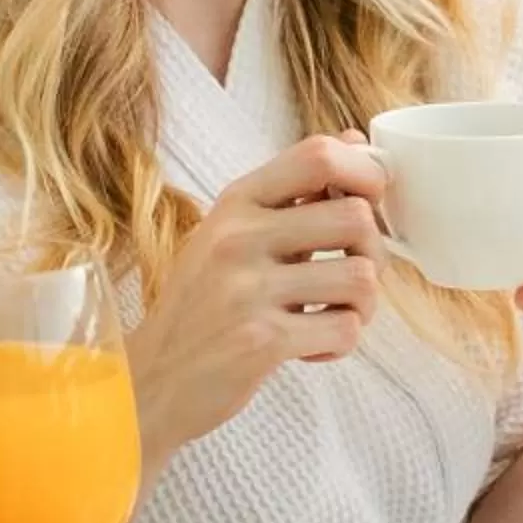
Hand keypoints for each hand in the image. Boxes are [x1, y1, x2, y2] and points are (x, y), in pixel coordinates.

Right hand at [127, 134, 386, 451]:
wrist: (149, 381)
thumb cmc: (200, 307)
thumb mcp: (231, 235)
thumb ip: (293, 194)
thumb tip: (356, 141)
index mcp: (235, 204)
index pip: (318, 155)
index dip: (366, 171)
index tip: (370, 201)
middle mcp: (238, 238)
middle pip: (355, 216)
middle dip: (373, 251)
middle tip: (351, 277)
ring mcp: (247, 290)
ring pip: (360, 276)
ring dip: (362, 305)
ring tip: (331, 316)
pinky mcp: (260, 341)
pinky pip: (344, 329)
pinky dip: (340, 343)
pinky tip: (309, 346)